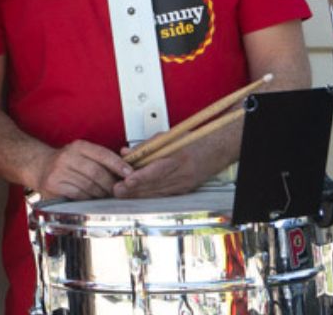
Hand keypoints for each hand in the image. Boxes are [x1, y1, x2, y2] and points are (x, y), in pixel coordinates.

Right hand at [32, 140, 132, 200]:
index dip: (118, 165)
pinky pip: (78, 195)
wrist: (39, 167)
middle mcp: (67, 156)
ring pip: (89, 186)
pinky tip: (91, 198)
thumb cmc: (66, 163)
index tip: (130, 174)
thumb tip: (126, 171)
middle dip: (111, 184)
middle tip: (119, 191)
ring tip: (106, 195)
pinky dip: (88, 198)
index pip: (102, 154)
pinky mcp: (54, 186)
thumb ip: (101, 160)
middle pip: (97, 173)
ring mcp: (59, 171)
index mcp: (78, 146)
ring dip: (101, 193)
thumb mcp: (82, 154)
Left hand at [114, 138, 228, 198]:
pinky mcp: (183, 190)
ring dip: (138, 194)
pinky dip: (149, 194)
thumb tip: (127, 152)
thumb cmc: (193, 140)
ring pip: (157, 192)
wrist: (216, 151)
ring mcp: (184, 184)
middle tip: (116, 190)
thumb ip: (146, 146)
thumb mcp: (168, 137)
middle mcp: (182, 174)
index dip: (141, 177)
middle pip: (155, 184)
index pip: (157, 170)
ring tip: (122, 194)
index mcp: (179, 158)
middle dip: (134, 189)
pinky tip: (137, 195)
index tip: (127, 180)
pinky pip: (163, 194)